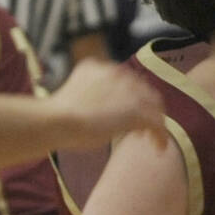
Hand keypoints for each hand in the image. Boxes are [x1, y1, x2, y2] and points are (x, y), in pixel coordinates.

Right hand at [47, 60, 166, 147]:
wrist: (55, 120)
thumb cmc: (54, 117)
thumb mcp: (72, 97)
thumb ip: (89, 96)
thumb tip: (94, 110)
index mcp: (98, 67)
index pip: (125, 80)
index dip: (130, 97)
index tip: (127, 114)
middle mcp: (117, 73)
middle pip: (143, 90)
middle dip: (146, 109)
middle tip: (142, 129)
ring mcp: (128, 91)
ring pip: (153, 106)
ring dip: (155, 123)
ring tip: (154, 140)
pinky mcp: (136, 110)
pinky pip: (156, 123)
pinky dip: (160, 136)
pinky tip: (158, 148)